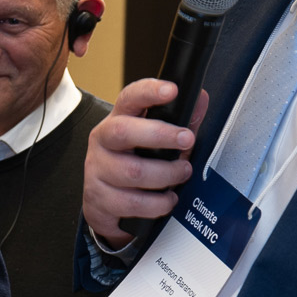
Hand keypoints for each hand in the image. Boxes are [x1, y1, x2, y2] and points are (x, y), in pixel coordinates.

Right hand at [81, 79, 209, 248]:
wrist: (106, 206)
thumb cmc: (135, 166)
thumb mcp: (156, 143)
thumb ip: (179, 122)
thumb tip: (200, 99)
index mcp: (118, 121)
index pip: (129, 99)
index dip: (149, 91)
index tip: (172, 90)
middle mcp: (102, 143)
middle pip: (122, 131)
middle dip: (159, 135)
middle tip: (186, 140)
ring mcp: (96, 172)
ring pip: (132, 172)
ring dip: (166, 175)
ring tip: (181, 174)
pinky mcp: (98, 200)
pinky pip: (132, 203)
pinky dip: (157, 203)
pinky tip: (166, 200)